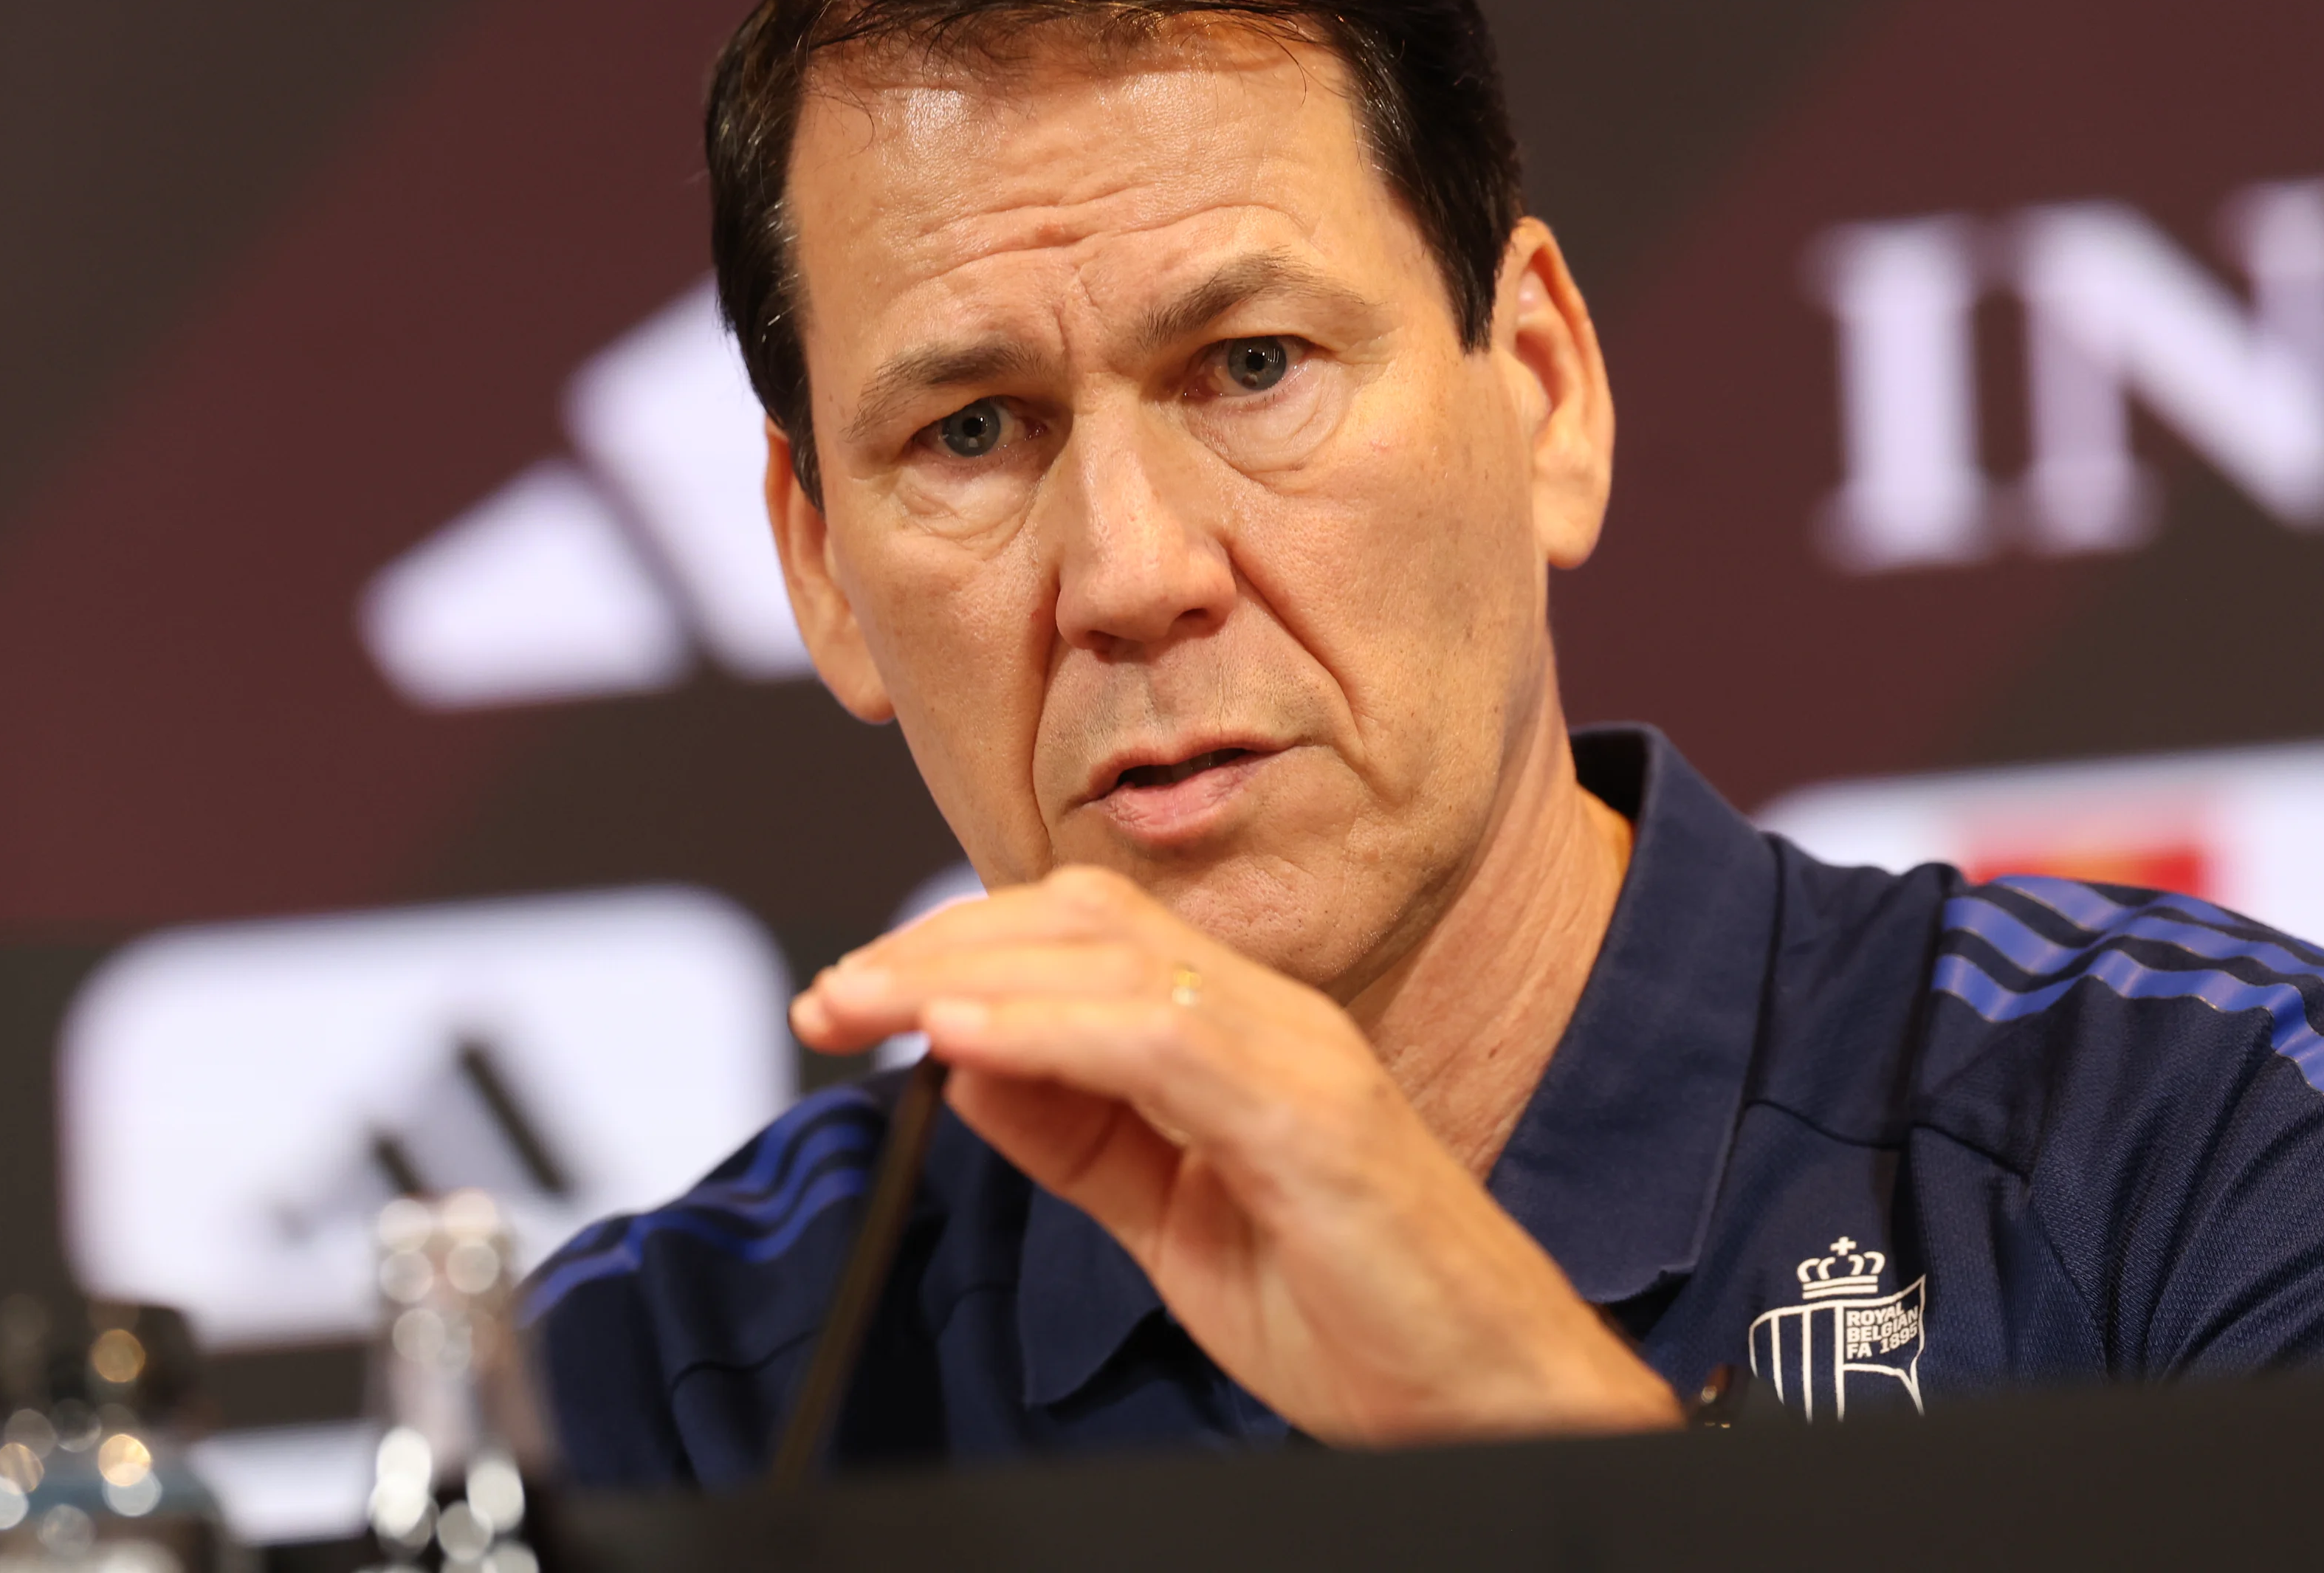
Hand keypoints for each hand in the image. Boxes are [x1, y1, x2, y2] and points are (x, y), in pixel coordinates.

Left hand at [790, 866, 1680, 1443]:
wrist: (1495, 1399)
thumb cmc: (1353, 1315)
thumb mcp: (1171, 1222)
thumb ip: (1076, 1137)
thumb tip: (964, 1061)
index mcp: (1243, 1034)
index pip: (1081, 937)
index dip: (956, 947)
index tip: (853, 994)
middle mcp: (1274, 1020)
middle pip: (1079, 923)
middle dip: (935, 947)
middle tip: (827, 997)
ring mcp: (1302, 1059)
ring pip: (1111, 959)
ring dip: (965, 975)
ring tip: (864, 1005)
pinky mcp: (1317, 1120)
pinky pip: (1163, 1041)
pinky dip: (1049, 1030)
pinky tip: (961, 1042)